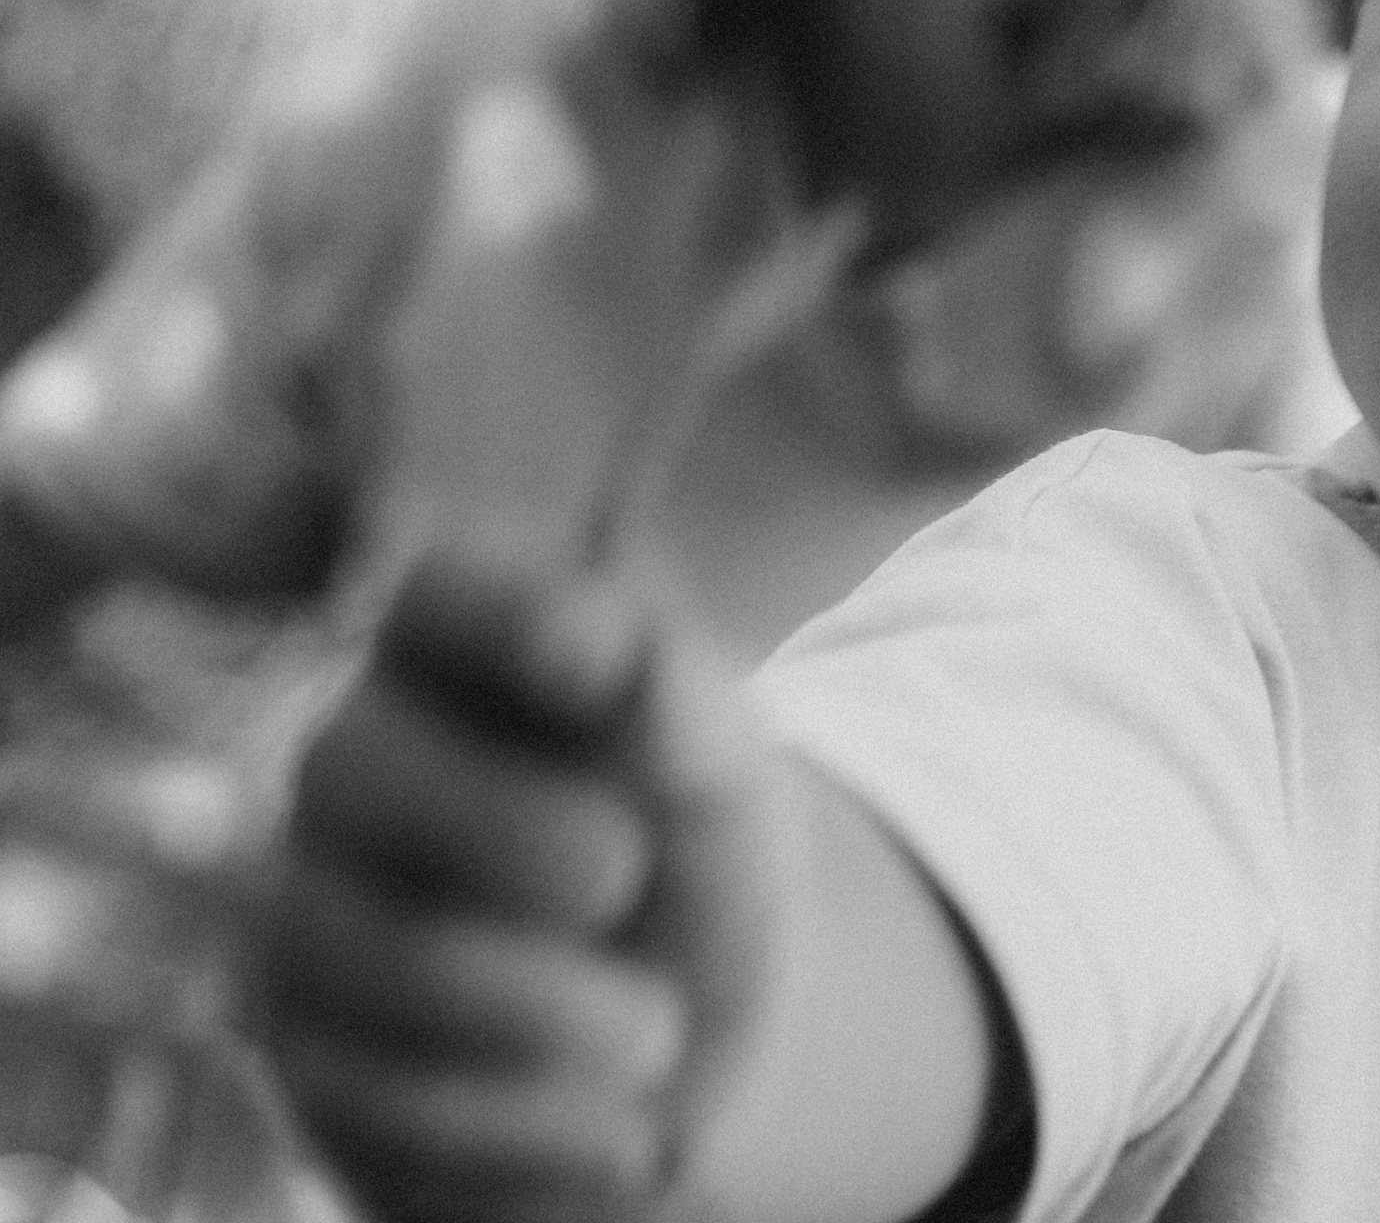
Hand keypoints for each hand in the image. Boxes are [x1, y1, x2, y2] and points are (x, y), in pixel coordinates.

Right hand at [261, 552, 773, 1222]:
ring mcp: (307, 916)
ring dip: (560, 1012)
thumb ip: (680, 702)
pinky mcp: (310, 1065)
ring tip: (658, 1032)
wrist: (689, 1048)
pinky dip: (545, 1129)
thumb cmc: (699, 863)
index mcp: (461, 660)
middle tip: (624, 872)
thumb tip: (615, 639)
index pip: (434, 593)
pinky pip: (396, 1103)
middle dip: (511, 829)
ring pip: (385, 952)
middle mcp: (352, 769)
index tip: (597, 650)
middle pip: (351, 765)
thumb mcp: (724, 779)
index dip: (498, 610)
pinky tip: (626, 1135)